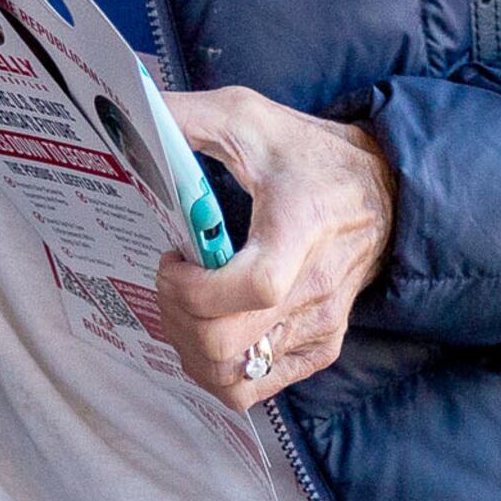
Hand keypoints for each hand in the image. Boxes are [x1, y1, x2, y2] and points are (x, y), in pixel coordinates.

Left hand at [149, 86, 395, 413]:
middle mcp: (314, 288)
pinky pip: (255, 385)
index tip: (176, 259)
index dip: (196, 289)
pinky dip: (218, 367)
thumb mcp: (246, 116)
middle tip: (173, 280)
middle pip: (226, 345)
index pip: (253, 288)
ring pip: (232, 375)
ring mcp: (320, 324)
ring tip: (189, 306)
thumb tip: (117, 114)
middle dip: (176, 317)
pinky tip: (215, 325)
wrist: (383, 189)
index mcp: (299, 229)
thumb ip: (182, 117)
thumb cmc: (308, 154)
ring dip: (189, 346)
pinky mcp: (322, 345)